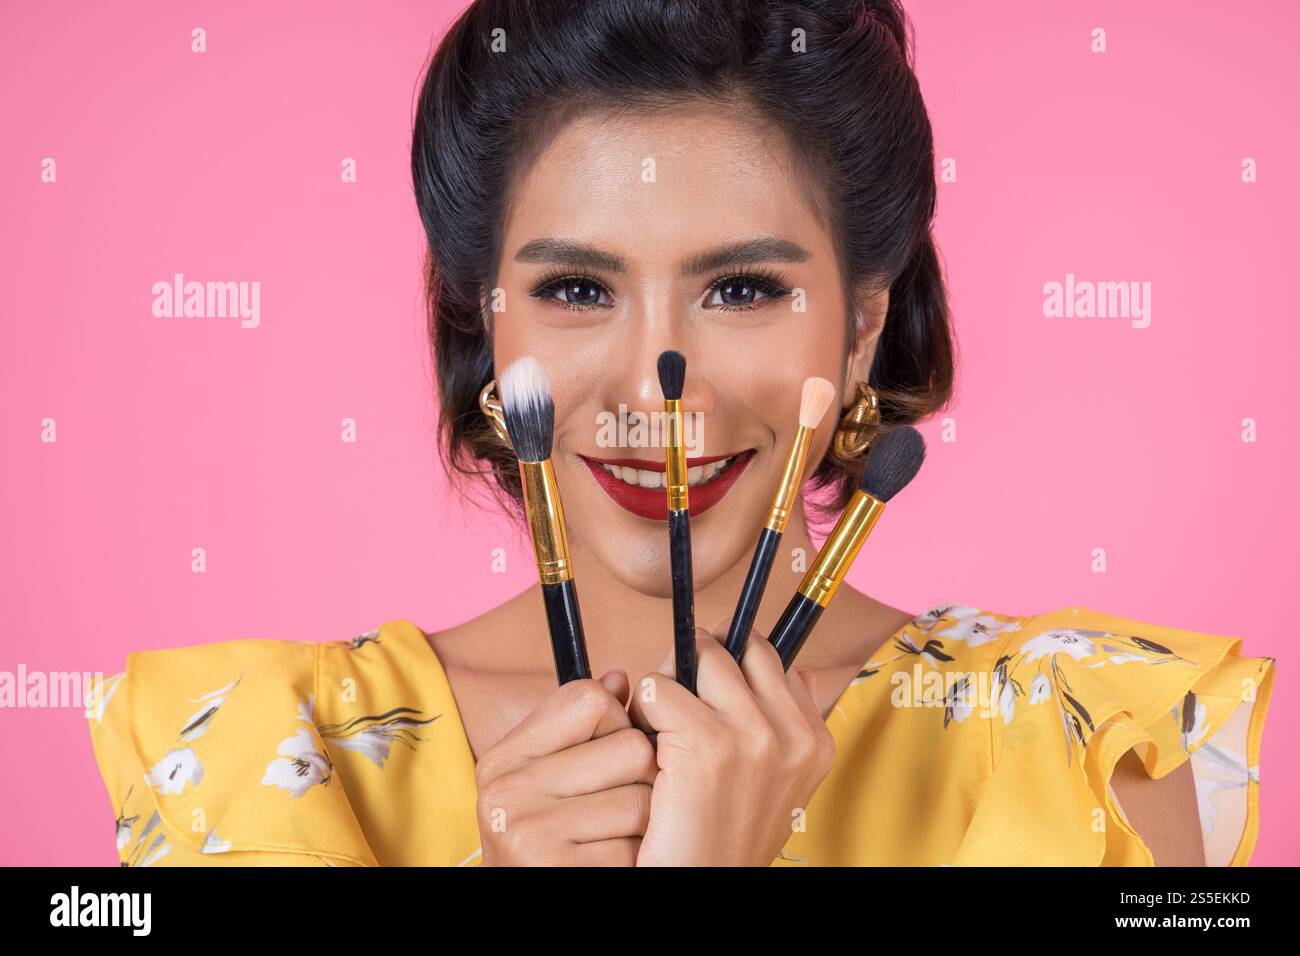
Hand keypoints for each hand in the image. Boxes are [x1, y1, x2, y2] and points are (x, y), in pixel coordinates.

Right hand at [475, 671, 656, 865]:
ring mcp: (528, 834)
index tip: (602, 754)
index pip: (590, 698)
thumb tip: (619, 679)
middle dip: (640, 778)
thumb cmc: (549, 842)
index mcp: (503, 758)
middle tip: (613, 807)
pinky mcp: (557, 870)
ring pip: (643, 800)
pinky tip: (613, 865)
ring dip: (644, 823)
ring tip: (612, 838)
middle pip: (631, 747)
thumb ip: (581, 729)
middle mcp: (506, 792)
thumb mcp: (547, 780)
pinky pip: (637, 847)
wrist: (529, 899)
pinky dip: (637, 859)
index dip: (615, 723)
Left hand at [628, 629, 835, 865]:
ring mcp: (753, 736)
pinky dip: (641, 712)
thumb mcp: (780, 786)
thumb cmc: (725, 840)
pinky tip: (648, 748)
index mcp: (814, 741)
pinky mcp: (706, 742)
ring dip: (667, 685)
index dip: (730, 667)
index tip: (707, 689)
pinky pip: (658, 689)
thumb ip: (791, 726)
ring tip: (660, 727)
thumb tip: (801, 672)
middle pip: (734, 649)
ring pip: (696, 659)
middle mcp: (792, 734)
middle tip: (675, 702)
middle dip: (697, 663)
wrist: (701, 889)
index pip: (771, 659)